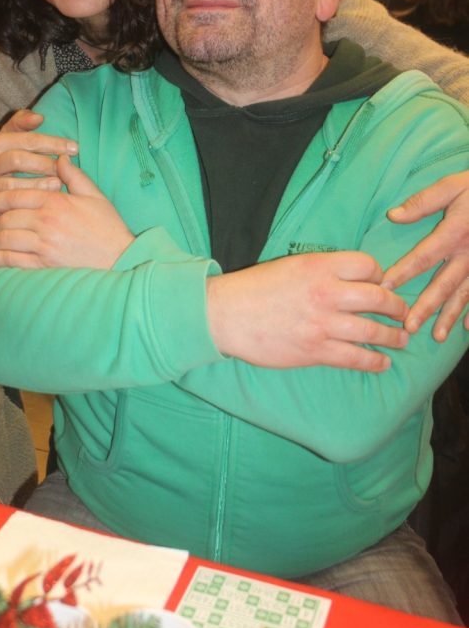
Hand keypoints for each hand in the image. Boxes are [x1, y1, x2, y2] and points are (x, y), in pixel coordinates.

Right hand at [0, 109, 77, 224]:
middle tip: (67, 168)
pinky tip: (46, 198)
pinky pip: (10, 202)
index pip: (27, 139)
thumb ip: (22, 123)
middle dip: (46, 163)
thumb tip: (39, 117)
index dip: (52, 142)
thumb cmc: (4, 160)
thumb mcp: (10, 138)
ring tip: (59, 183)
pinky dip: (29, 199)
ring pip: (13, 183)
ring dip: (38, 183)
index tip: (75, 147)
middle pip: (19, 159)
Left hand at [0, 155, 134, 269]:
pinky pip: (11, 260)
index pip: (16, 196)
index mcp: (55, 201)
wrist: (122, 258)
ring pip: (4, 239)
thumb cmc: (109, 227)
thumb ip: (74, 176)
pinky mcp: (44, 264)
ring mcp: (44, 243)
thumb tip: (60, 158)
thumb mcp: (94, 196)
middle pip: (6, 218)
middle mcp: (46, 221)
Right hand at [207, 250, 408, 371]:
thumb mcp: (291, 266)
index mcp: (319, 266)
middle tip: (402, 312)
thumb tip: (349, 280)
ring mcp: (323, 323)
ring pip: (373, 330)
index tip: (381, 283)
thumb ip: (321, 270)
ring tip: (401, 339)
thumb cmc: (254, 288)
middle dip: (396, 306)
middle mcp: (326, 292)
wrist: (225, 314)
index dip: (380, 274)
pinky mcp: (315, 350)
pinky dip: (375, 361)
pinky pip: (356, 357)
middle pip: (379, 297)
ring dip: (393, 336)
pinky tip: (382, 362)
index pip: (367, 265)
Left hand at [384, 170, 468, 339]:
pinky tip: (468, 328)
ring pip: (465, 294)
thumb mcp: (452, 186)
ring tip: (437, 336)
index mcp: (454, 233)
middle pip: (444, 284)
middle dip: (426, 307)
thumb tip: (392, 215)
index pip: (423, 257)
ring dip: (450, 316)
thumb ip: (424, 201)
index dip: (402, 272)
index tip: (383, 288)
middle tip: (409, 327)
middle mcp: (468, 253)